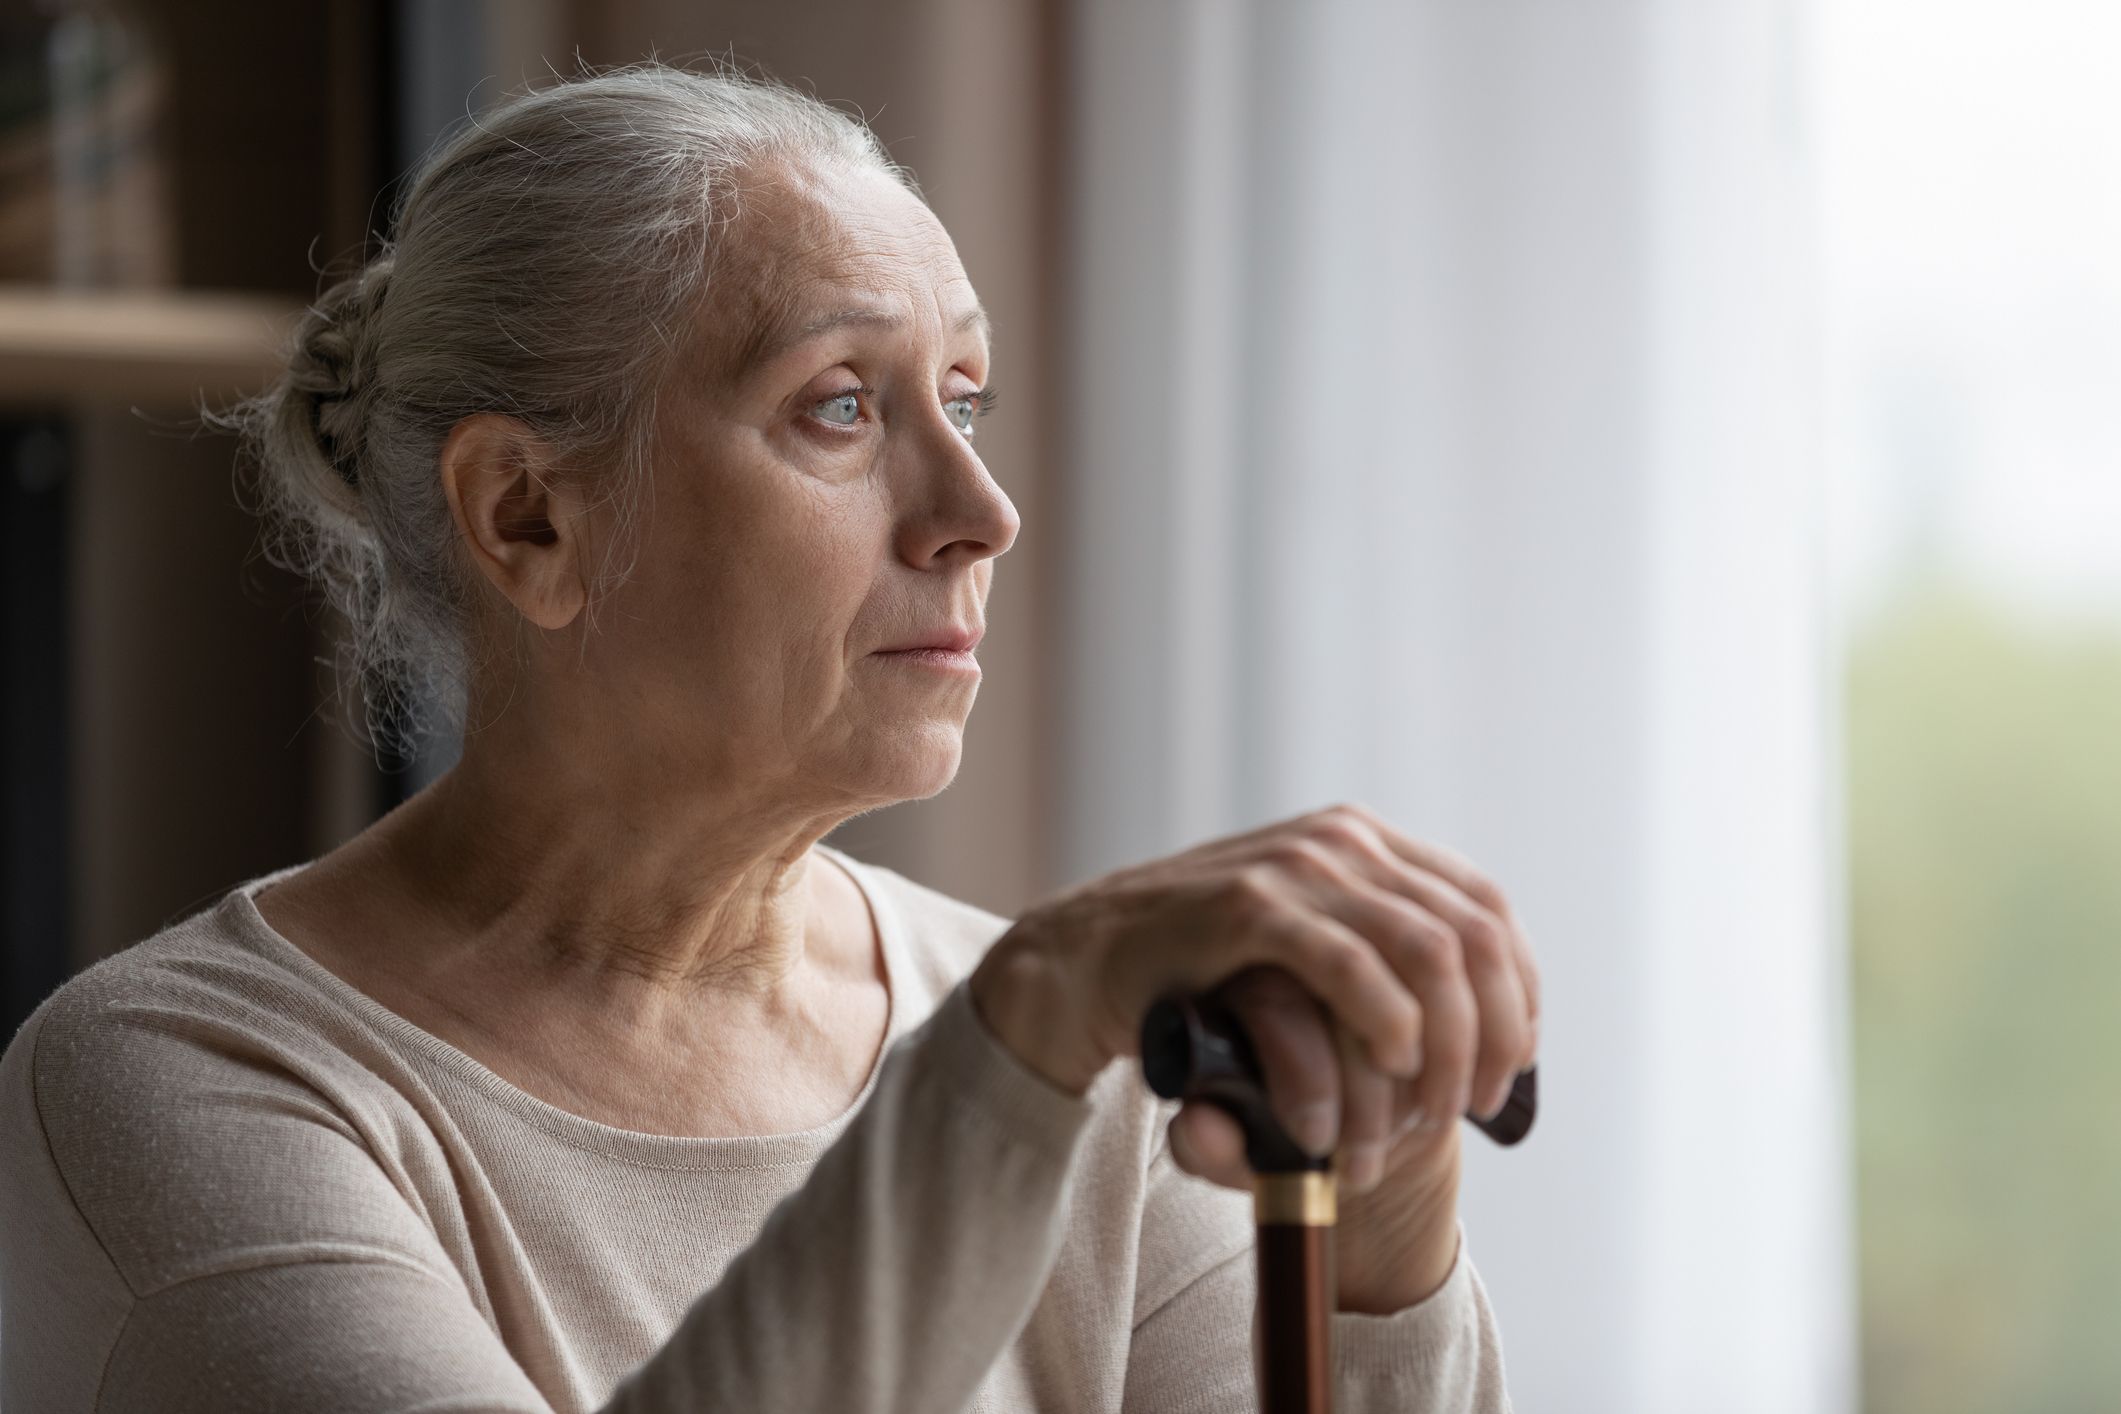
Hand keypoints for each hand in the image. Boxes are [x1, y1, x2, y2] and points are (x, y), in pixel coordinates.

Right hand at [968, 803, 1540, 1307]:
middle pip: (1471, 934)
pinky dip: (1386, 1021)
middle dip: (1491, 1030)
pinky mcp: (1249, 907)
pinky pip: (1351, 964)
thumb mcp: (1305, 952)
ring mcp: (1296, 865)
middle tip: (1475, 1104)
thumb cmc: (1203, 972)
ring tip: (1430, 1110)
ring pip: (1429, 950)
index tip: (1512, 1064)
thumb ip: (1377, 956)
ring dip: (1447, 1043)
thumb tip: (1480, 1013)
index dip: (1517, 990)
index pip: (1487, 906)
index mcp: (1365, 842)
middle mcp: (1342, 841)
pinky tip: (1390, 1065)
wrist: (1086, 961)